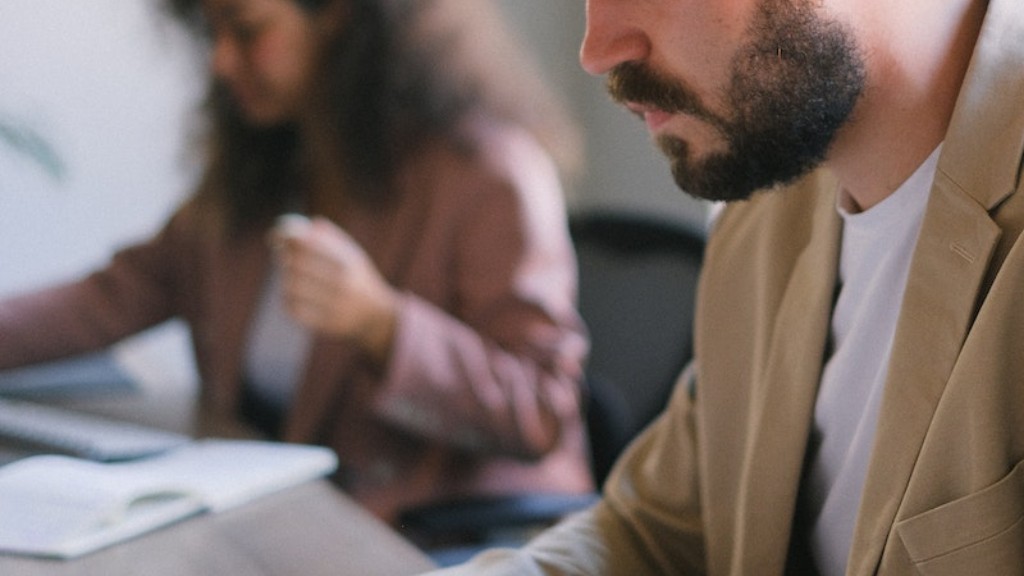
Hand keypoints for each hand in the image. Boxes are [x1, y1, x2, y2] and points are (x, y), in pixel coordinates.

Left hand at [270, 216, 397, 363]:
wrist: (376, 315)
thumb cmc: (355, 277)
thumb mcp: (350, 252)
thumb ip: (326, 237)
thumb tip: (292, 226)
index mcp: (347, 260)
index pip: (308, 242)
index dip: (286, 235)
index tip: (275, 236)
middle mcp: (342, 282)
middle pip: (296, 263)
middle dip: (284, 258)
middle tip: (283, 257)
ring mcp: (335, 304)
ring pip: (292, 287)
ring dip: (286, 280)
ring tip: (291, 278)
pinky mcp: (327, 324)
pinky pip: (294, 310)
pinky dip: (288, 301)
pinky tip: (293, 296)